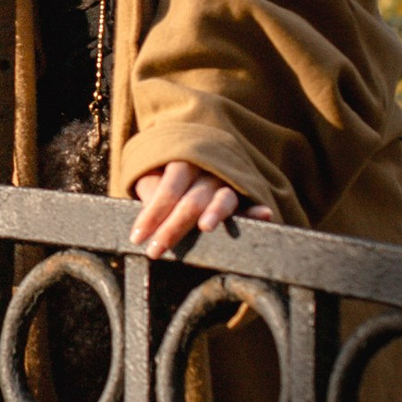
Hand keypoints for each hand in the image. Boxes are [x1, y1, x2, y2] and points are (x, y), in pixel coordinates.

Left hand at [128, 161, 278, 260]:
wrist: (191, 151)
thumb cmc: (166, 174)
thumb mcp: (151, 177)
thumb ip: (150, 195)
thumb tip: (146, 224)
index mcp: (182, 161)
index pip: (167, 190)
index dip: (152, 215)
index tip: (137, 238)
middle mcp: (208, 170)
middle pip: (191, 200)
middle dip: (172, 227)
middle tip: (156, 250)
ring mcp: (227, 182)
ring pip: (223, 198)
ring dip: (216, 211)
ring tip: (206, 227)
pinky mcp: (242, 195)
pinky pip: (250, 204)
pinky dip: (258, 210)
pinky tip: (265, 215)